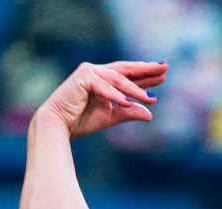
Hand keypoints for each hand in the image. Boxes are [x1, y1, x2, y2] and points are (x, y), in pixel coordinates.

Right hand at [35, 60, 165, 139]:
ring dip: (135, 89)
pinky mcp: (83, 77)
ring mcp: (89, 72)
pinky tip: (130, 102)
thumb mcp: (110, 117)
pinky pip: (104, 87)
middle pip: (126, 70)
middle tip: (165, 68)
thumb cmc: (79, 121)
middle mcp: (96, 71)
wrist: (56, 126)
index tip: (163, 76)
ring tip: (151, 98)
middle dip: (146, 70)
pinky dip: (116, 95)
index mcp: (103, 79)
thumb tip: (150, 116)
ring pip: (117, 80)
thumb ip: (128, 113)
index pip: (128, 75)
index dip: (145, 75)